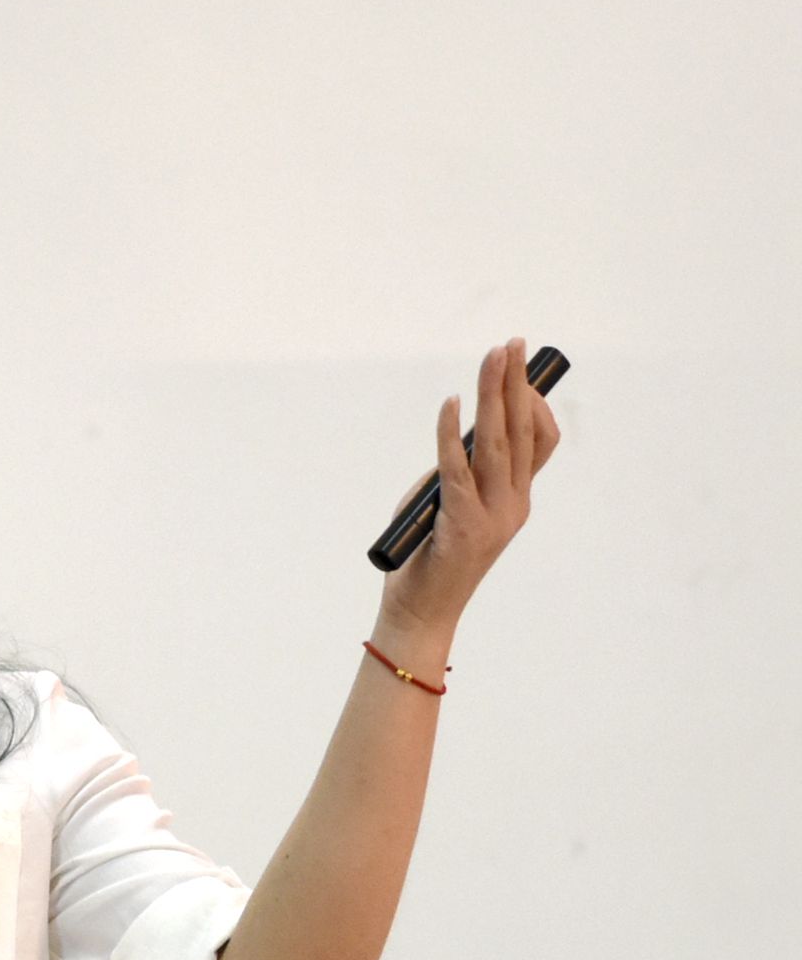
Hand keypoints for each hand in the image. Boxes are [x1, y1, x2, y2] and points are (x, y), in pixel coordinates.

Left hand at [377, 336, 560, 636]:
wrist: (420, 615)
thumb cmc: (425, 560)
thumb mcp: (447, 506)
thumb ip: (456, 471)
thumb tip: (457, 434)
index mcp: (516, 502)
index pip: (538, 443)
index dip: (534, 403)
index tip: (520, 369)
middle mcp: (513, 506)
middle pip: (522, 433)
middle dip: (517, 383)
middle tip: (513, 343)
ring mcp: (492, 517)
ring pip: (497, 444)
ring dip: (494, 395)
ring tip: (493, 357)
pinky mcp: (462, 525)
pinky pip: (456, 469)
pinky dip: (450, 434)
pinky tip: (450, 404)